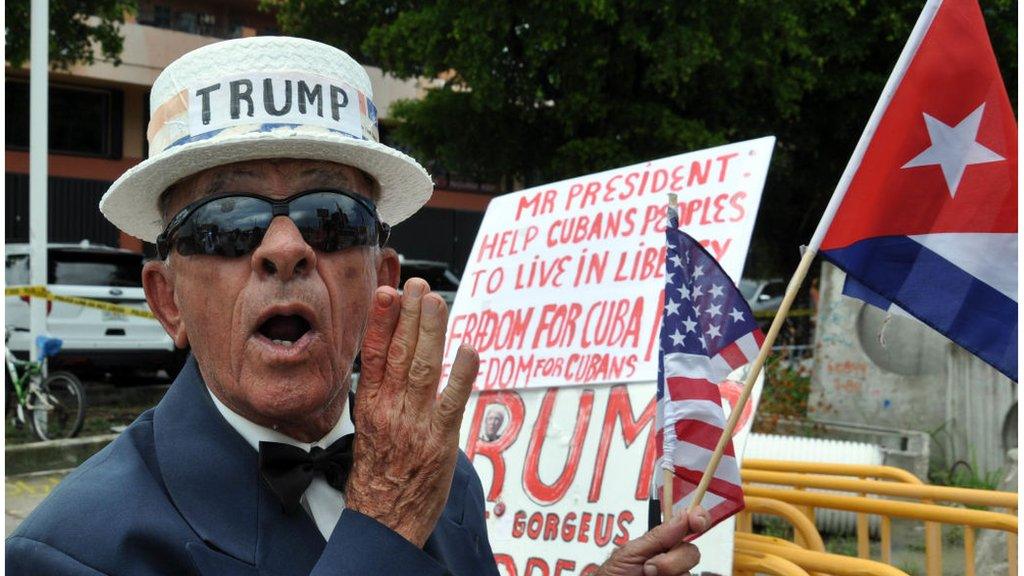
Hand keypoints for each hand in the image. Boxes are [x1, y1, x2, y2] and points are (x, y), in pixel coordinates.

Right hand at [345, 279, 477, 546]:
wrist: (384, 519)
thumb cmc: (378, 475)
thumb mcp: (368, 429)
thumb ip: (382, 394)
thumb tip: (393, 360)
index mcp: (370, 405)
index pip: (374, 354)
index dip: (382, 320)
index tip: (388, 291)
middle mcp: (390, 409)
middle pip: (400, 353)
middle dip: (410, 315)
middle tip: (419, 285)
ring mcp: (416, 423)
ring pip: (424, 368)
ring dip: (432, 332)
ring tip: (436, 302)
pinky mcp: (440, 439)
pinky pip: (453, 401)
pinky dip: (462, 374)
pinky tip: (469, 349)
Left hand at [597, 507, 710, 575]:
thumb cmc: (615, 575)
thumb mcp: (631, 552)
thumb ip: (657, 537)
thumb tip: (683, 516)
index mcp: (662, 543)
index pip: (687, 525)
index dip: (697, 518)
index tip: (696, 521)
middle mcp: (673, 560)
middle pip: (692, 552)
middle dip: (673, 559)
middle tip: (648, 567)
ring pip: (690, 573)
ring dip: (669, 574)